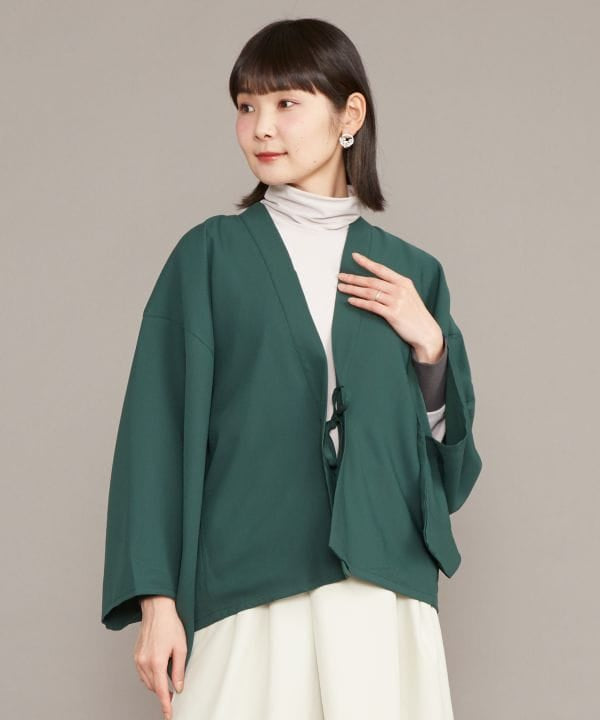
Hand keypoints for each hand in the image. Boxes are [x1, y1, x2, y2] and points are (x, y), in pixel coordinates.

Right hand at [134, 596, 186, 719]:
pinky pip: (142, 673)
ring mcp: (138, 659)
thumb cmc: (171, 625)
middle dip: (163, 693)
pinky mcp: (135, 655)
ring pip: (147, 681)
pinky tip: (157, 671)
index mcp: (157, 662)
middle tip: (174, 694)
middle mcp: (144, 663)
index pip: (161, 691)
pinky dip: (150, 676)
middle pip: (154, 687)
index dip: (166, 705)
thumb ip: (179, 670)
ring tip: (167, 680)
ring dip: (156, 684)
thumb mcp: (181, 648)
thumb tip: (179, 687)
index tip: (169, 714)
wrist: (157, 609)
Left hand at [337, 251, 443, 361]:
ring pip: (369, 292)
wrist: (426, 332)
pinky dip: (359, 302)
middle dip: (354, 278)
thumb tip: (377, 283)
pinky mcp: (393, 314)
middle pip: (371, 281)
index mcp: (404, 282)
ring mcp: (396, 302)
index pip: (381, 269)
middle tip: (340, 276)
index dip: (366, 262)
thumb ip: (395, 287)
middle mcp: (399, 290)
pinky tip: (351, 300)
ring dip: (353, 289)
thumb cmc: (415, 314)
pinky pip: (372, 306)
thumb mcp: (409, 295)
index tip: (354, 256)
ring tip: (341, 287)